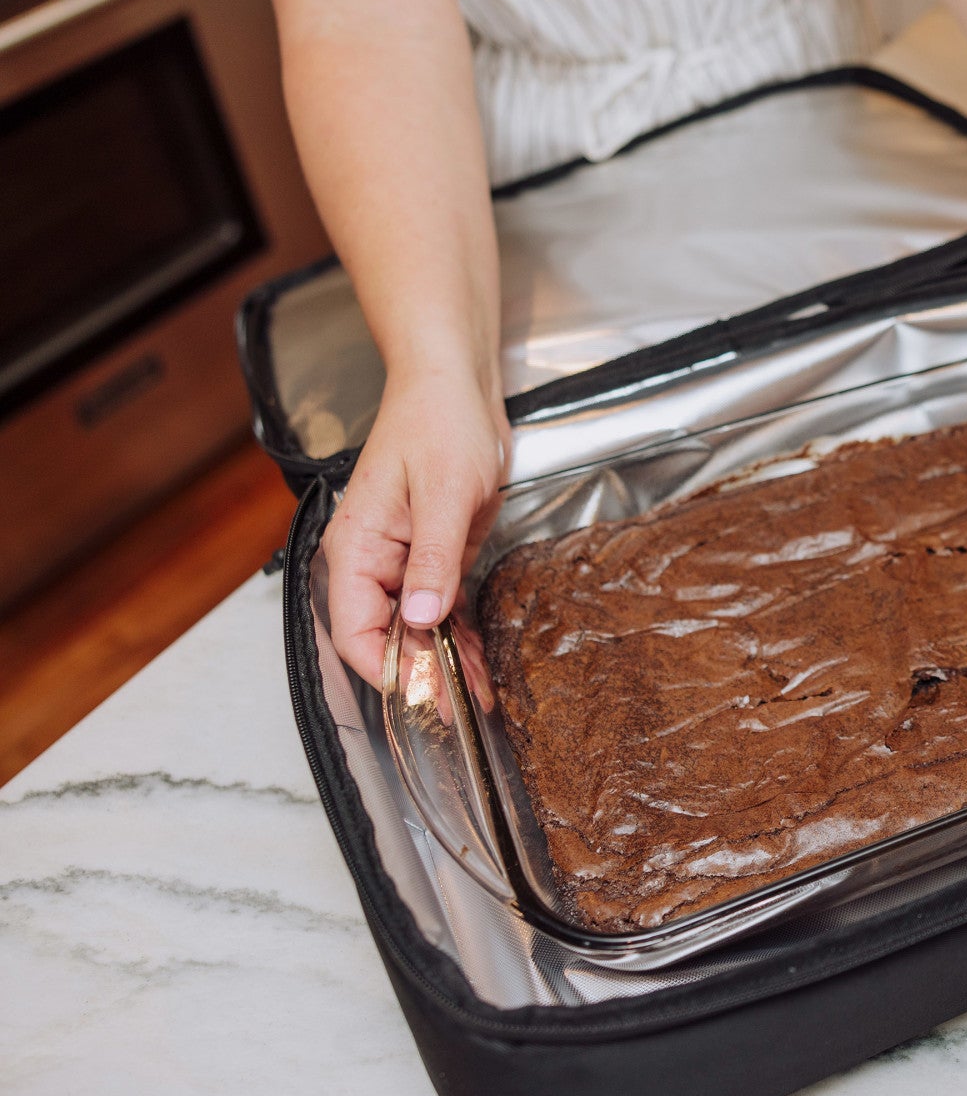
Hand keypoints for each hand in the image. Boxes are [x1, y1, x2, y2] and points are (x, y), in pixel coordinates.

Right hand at [323, 365, 507, 683]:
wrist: (457, 386)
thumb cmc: (438, 423)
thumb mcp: (441, 491)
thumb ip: (431, 557)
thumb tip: (420, 617)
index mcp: (357, 547)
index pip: (355, 628)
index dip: (387, 667)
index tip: (424, 693)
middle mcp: (374, 561)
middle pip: (387, 636)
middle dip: (422, 675)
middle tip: (463, 709)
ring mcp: (404, 560)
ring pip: (418, 628)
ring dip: (446, 662)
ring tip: (481, 698)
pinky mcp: (435, 555)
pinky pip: (442, 606)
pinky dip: (458, 634)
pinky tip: (479, 662)